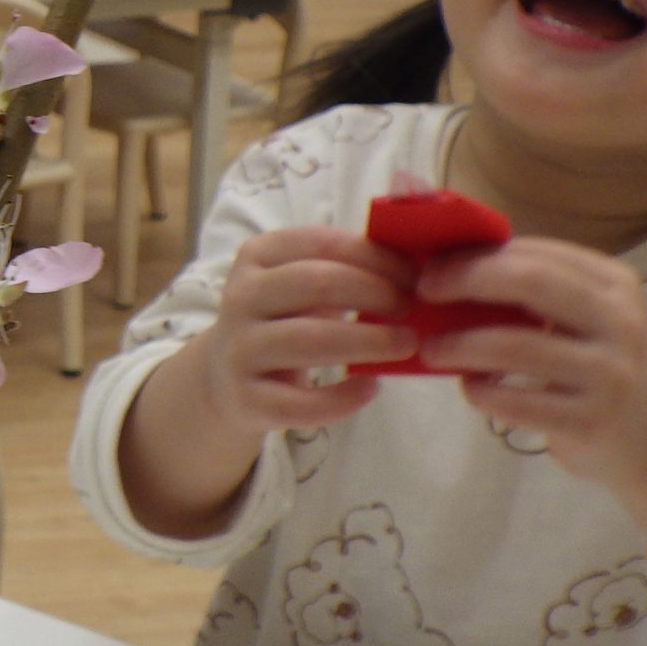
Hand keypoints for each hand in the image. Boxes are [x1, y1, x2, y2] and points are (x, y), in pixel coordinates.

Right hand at [193, 226, 419, 437]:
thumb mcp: (302, 285)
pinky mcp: (247, 400)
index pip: (321, 243)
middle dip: (374, 292)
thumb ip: (347, 269)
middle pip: (316, 283)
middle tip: (410, 307)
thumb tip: (420, 265)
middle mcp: (241, 297)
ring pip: (310, 340)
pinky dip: (345, 397)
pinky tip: (372, 388)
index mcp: (257, 256)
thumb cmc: (284, 321)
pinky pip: (303, 402)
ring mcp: (240, 349)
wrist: (226, 379)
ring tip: (406, 344)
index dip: (374, 256)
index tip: (414, 273)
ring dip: (369, 341)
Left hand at [416, 236, 646, 484]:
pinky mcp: (592, 422)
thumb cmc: (596, 365)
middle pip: (530, 282)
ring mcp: (610, 374)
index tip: (432, 264)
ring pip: (514, 345)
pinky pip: (516, 402)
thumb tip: (450, 261)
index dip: (477, 254)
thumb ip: (533, 288)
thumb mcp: (581, 318)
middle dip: (467, 280)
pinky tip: (470, 387)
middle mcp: (621, 323)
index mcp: (616, 285)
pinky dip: (480, 391)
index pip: (538, 253)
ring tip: (432, 349)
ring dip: (460, 344)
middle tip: (424, 291)